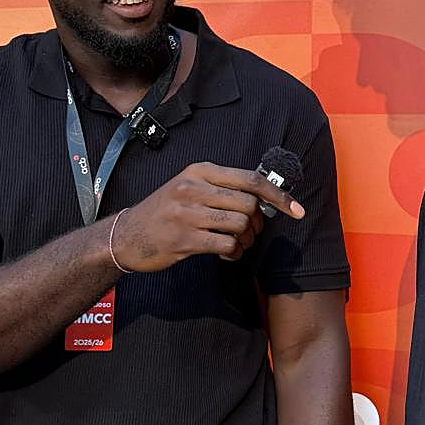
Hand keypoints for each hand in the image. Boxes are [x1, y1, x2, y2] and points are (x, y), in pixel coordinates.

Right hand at [110, 162, 305, 271]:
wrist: (127, 236)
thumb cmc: (166, 211)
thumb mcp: (190, 187)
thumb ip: (223, 187)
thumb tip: (266, 198)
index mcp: (200, 171)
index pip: (251, 179)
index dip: (279, 195)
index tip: (297, 210)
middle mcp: (193, 188)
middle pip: (249, 204)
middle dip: (258, 223)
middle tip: (250, 232)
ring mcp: (187, 213)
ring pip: (240, 225)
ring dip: (246, 240)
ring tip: (236, 243)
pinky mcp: (184, 239)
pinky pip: (226, 245)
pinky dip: (234, 253)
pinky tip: (227, 254)